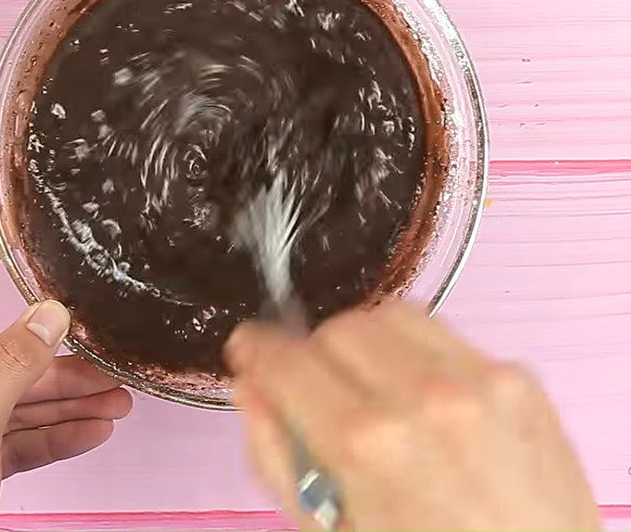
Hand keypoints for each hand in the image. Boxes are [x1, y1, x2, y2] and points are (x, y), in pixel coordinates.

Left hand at [0, 219, 131, 531]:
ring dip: (69, 403)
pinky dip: (56, 435)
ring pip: (18, 402)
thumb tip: (53, 313)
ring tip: (120, 400)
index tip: (4, 224)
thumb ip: (12, 366)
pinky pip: (19, 438)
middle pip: (2, 363)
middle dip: (59, 368)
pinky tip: (96, 428)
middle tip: (107, 360)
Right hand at [226, 303, 598, 531]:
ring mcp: (477, 379)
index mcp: (364, 443)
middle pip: (336, 327)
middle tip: (321, 388)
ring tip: (374, 386)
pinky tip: (428, 397)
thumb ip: (276, 453)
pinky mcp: (518, 376)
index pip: (286, 359)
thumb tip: (249, 381)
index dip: (256, 348)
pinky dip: (418, 353)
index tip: (249, 347)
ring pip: (389, 314)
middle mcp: (420, 395)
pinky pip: (443, 333)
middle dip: (315, 353)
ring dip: (366, 343)